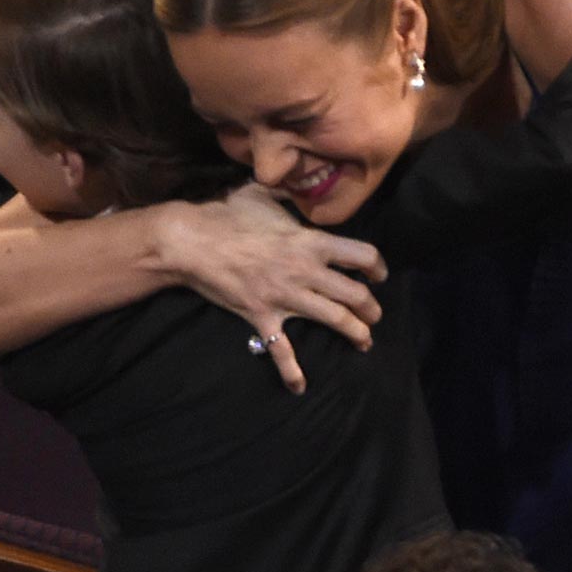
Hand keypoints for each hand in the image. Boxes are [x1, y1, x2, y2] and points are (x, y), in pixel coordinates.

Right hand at [169, 183, 387, 393]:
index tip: (379, 274)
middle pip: (355, 294)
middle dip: (371, 307)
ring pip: (335, 320)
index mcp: (310, 242)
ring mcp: (286, 297)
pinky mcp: (264, 317)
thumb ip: (287, 196)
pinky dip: (292, 372)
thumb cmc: (226, 215)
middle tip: (375, 314)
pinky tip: (300, 387)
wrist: (192, 241)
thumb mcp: (262, 194)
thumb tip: (297, 184)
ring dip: (356, 333)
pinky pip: (282, 350)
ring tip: (365, 340)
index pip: (361, 255)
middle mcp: (306, 272)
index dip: (377, 266)